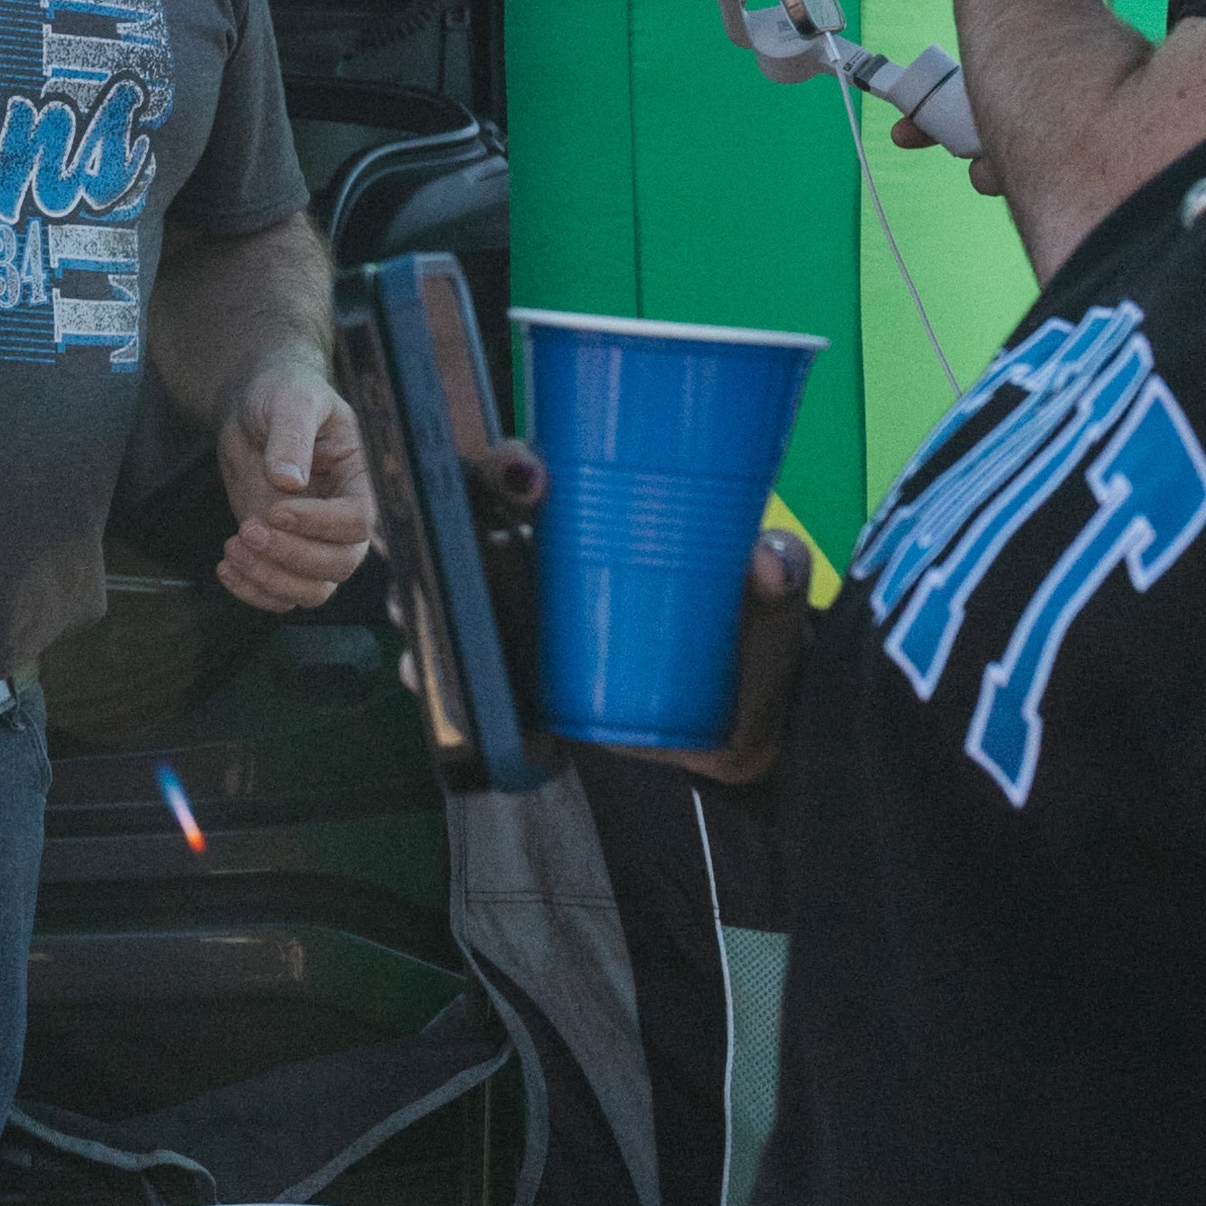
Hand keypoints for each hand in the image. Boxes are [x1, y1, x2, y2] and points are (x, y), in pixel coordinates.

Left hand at [214, 366, 374, 610]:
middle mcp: (344, 515)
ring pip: (313, 589)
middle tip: (249, 529)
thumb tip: (288, 481)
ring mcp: (314, 538)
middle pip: (339, 563)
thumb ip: (292, 436)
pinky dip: (254, 591)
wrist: (254, 405)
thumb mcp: (289, 400)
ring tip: (232, 549)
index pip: (359, 519)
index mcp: (361, 477)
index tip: (276, 509)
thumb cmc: (282, 392)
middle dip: (292, 556)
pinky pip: (281, 592)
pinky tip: (225, 568)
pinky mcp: (284, 550)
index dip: (319, 523)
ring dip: (272, 579)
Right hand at [463, 461, 810, 785]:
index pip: (528, 479)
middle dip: (434, 533)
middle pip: (461, 532)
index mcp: (591, 526)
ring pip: (447, 604)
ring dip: (426, 612)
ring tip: (439, 634)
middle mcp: (542, 568)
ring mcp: (524, 630)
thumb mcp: (773, 614)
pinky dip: (451, 691)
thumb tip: (765, 558)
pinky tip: (453, 697)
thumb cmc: (756, 650)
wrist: (757, 737)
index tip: (528, 480)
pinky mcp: (521, 690)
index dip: (507, 468)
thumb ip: (780, 585)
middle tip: (459, 559)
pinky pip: (465, 683)